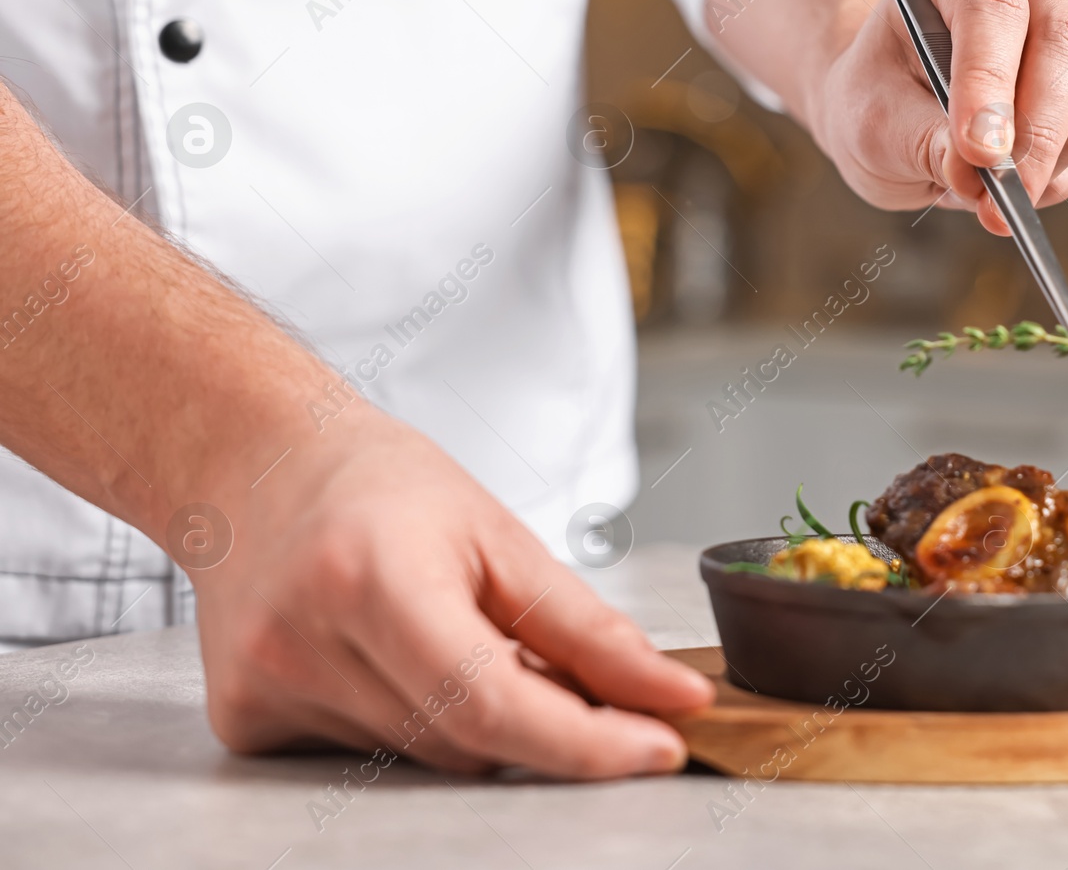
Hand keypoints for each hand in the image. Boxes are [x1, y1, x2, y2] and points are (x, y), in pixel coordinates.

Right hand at [191, 409, 713, 776]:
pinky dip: (414, 720)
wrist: (258, 465)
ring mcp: (263, 689)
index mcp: (370, 578)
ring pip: (427, 756)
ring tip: (450, 629)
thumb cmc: (380, 484)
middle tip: (545, 657)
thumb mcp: (500, 535)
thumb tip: (670, 696)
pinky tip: (391, 655)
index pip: (492, 703)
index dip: (585, 742)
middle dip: (536, 717)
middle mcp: (302, 642)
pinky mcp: (244, 722)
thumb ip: (587, 629)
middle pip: (468, 739)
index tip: (660, 745)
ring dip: (472, 716)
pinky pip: (372, 755)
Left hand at [809, 0, 1067, 235]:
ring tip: (981, 197)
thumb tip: (974, 171)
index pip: (991, 4)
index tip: (977, 149)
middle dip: (1034, 134)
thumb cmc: (879, 91)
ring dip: (1041, 167)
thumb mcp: (871, 119)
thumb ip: (920, 141)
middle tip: (999, 199)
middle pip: (1064, 41)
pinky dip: (1055, 177)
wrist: (896, 98)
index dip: (988, 79)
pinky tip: (1010, 187)